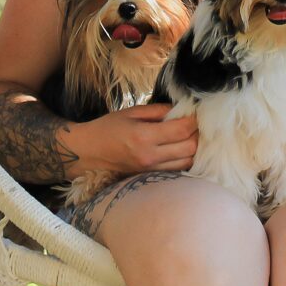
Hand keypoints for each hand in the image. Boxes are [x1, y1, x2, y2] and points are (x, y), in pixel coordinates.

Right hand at [82, 103, 197, 173]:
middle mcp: (150, 156)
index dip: (193, 120)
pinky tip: (181, 148)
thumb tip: (181, 109)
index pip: (181, 130)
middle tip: (193, 123)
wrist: (88, 151)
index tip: (194, 112)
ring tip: (188, 135)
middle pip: (190, 148)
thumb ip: (158, 110)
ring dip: (193, 148)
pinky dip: (184, 158)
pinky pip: (177, 169)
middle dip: (197, 134)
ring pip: (187, 161)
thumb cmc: (108, 128)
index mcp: (144, 136)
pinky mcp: (150, 176)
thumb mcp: (131, 112)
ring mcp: (151, 169)